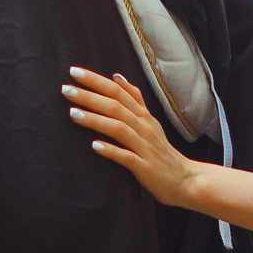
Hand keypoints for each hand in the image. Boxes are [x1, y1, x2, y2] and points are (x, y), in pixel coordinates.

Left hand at [66, 67, 204, 208]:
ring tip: (72, 113)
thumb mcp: (150, 121)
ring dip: (95, 120)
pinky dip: (111, 150)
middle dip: (90, 96)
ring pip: (119, 128)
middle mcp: (144, 127)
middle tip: (66, 88)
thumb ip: (135, 99)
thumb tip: (117, 76)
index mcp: (143, 116)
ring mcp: (145, 147)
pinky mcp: (145, 167)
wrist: (186, 180)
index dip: (97, 81)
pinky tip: (94, 146)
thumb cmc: (161, 152)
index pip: (118, 92)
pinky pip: (127, 157)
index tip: (75, 72)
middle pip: (116, 106)